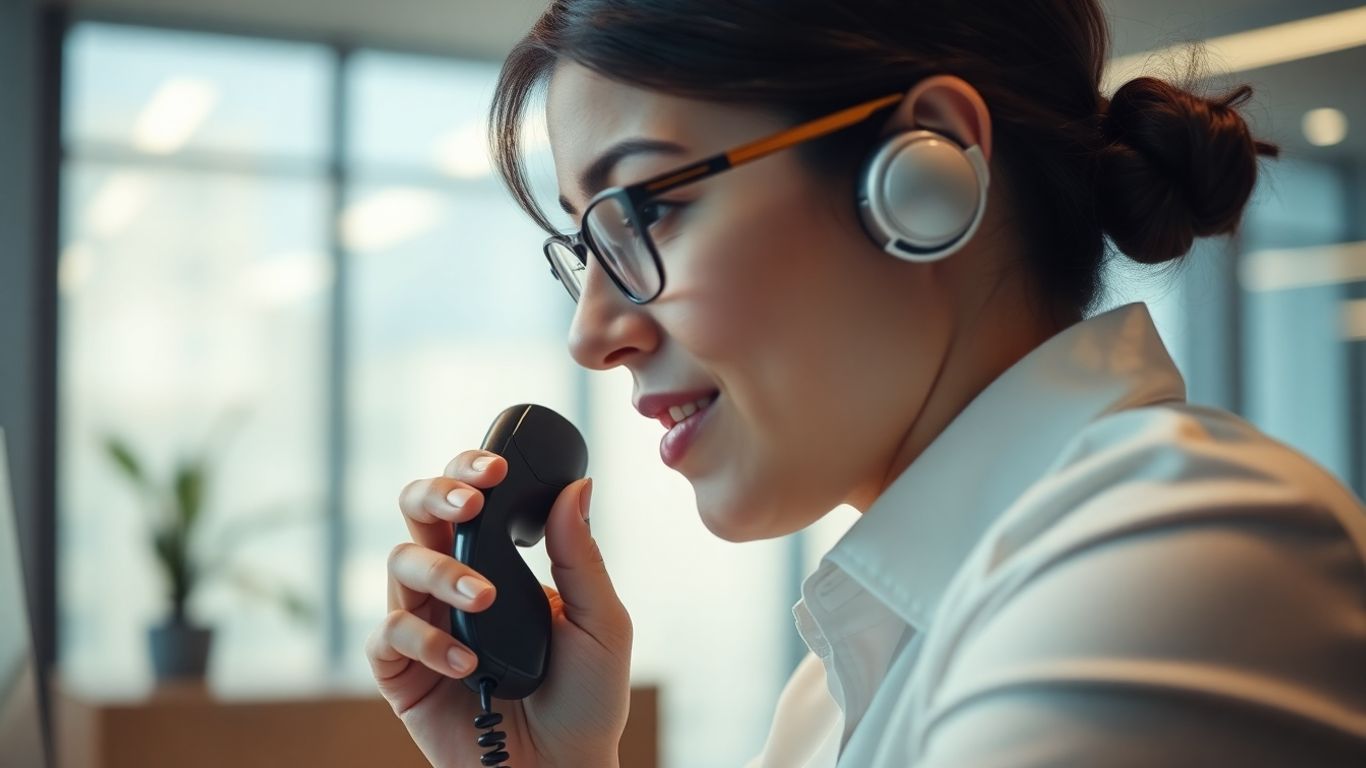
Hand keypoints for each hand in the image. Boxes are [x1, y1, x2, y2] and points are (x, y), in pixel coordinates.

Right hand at [365, 449, 631, 767]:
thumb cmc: (586, 698)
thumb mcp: (601, 622)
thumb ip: (581, 557)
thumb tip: (578, 487)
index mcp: (500, 561)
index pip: (470, 499)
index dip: (470, 470)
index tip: (498, 467)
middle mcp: (453, 583)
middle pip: (416, 512)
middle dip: (436, 494)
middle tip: (470, 503)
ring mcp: (425, 625)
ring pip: (398, 565)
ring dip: (441, 572)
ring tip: (484, 597)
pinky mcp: (402, 675)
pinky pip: (387, 637)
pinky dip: (424, 641)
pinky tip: (466, 661)